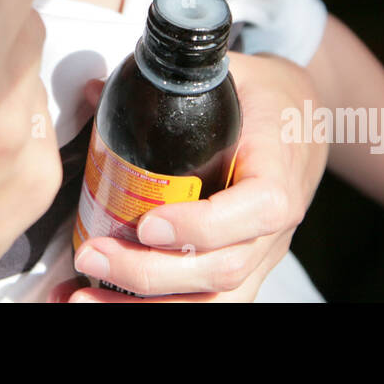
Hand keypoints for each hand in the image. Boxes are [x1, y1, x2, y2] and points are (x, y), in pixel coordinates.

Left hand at [50, 51, 328, 301]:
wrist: (300, 120)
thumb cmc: (260, 97)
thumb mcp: (227, 74)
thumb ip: (167, 79)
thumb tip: (92, 89)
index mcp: (279, 173)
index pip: (256, 210)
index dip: (201, 225)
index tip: (147, 222)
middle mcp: (274, 229)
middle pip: (223, 270)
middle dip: (151, 272)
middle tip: (92, 255)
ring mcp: (258, 257)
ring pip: (213, 301)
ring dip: (143, 306)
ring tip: (82, 297)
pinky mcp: (239, 271)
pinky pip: (202, 304)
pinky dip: (149, 309)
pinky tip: (99, 303)